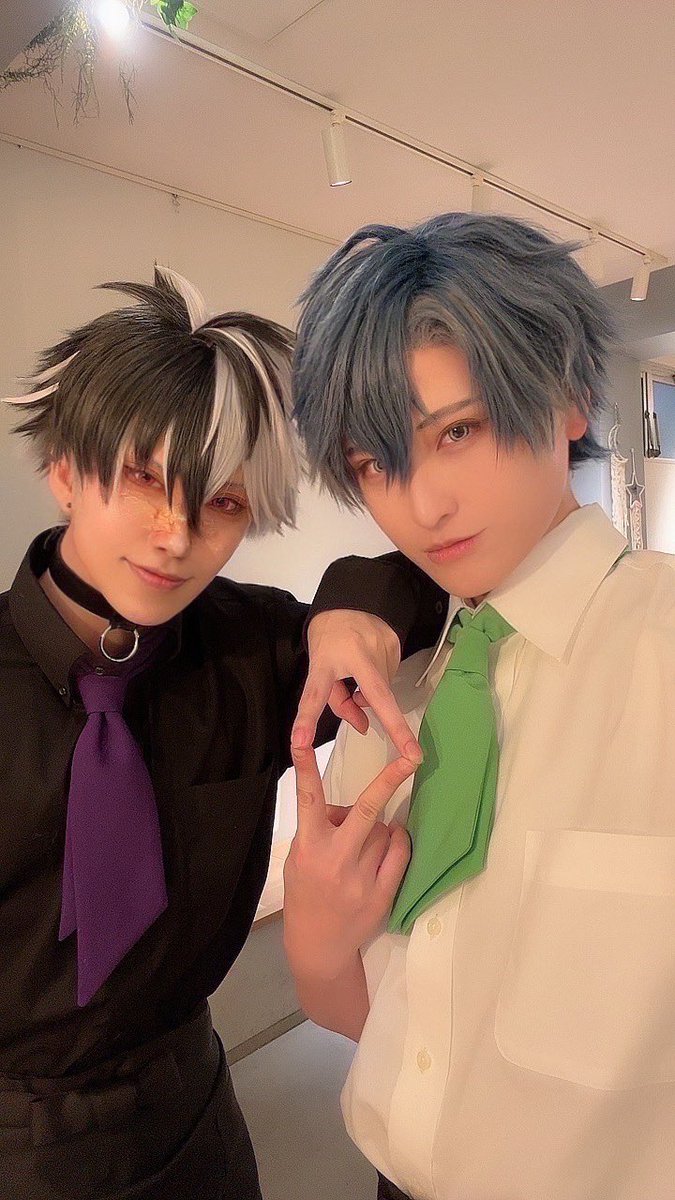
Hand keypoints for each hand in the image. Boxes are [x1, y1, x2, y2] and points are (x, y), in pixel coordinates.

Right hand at [283, 745, 414, 976]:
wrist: (319, 946)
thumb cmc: (306, 893)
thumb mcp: (298, 857)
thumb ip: (319, 829)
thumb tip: (347, 809)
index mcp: (309, 846)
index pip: (308, 798)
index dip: (306, 766)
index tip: (302, 739)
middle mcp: (335, 859)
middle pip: (366, 810)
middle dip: (390, 780)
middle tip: (411, 756)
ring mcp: (361, 878)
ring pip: (384, 830)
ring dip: (379, 830)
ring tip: (362, 850)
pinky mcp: (382, 894)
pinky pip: (401, 852)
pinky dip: (398, 842)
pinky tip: (388, 846)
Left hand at [291, 610, 422, 761]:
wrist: (349, 599)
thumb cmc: (329, 637)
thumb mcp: (321, 665)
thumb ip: (337, 700)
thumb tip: (364, 726)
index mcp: (325, 661)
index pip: (315, 694)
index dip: (307, 719)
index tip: (301, 742)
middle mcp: (357, 654)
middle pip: (377, 696)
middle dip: (397, 727)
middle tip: (411, 754)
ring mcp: (380, 647)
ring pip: (382, 688)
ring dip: (373, 692)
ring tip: (358, 675)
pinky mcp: (395, 644)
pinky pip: (389, 674)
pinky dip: (380, 678)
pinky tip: (371, 663)